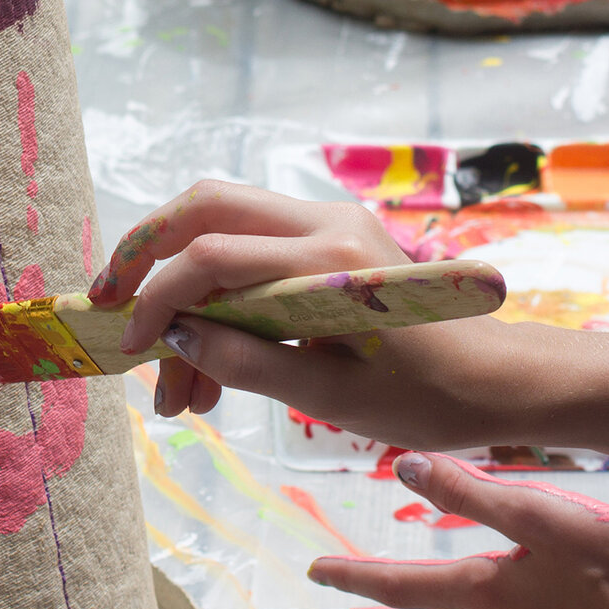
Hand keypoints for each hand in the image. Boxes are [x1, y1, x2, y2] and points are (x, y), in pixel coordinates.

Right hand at [90, 180, 534, 443]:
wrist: (500, 382)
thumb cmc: (429, 399)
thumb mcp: (332, 399)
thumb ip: (248, 364)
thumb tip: (175, 339)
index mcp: (329, 260)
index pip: (212, 255)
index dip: (156, 297)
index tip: (131, 346)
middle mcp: (326, 223)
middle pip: (206, 208)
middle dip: (147, 254)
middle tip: (109, 306)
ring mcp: (330, 225)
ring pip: (224, 228)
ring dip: (183, 292)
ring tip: (175, 388)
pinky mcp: (332, 241)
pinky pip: (253, 253)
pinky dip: (219, 300)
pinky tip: (211, 371)